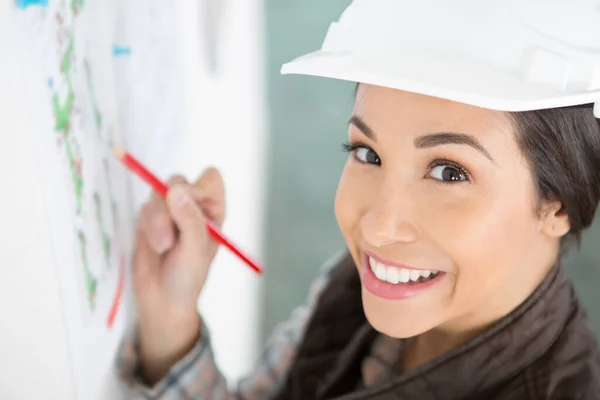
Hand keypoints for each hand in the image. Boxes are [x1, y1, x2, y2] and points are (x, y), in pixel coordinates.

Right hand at [132, 167, 224, 383]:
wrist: (161, 300)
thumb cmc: (188, 278)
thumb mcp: (195, 250)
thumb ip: (188, 219)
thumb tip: (177, 189)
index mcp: (213, 210)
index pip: (210, 179)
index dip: (199, 188)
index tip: (189, 209)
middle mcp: (193, 206)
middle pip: (178, 182)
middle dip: (169, 207)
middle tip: (168, 238)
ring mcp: (170, 210)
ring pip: (157, 194)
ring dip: (156, 221)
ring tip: (162, 247)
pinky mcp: (149, 217)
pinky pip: (143, 207)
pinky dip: (147, 226)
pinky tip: (154, 247)